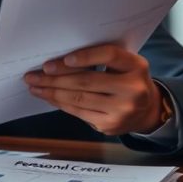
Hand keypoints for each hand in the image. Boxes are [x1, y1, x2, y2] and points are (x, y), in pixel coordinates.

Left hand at [23, 44, 165, 135]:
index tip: (65, 58)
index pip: (110, 56)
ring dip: (52, 91)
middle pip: (87, 80)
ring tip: (34, 86)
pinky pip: (78, 112)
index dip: (86, 57)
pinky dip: (59, 103)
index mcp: (136, 66)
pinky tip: (48, 97)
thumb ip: (101, 60)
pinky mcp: (109, 125)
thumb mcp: (124, 65)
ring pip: (79, 98)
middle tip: (34, 74)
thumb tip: (59, 61)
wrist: (147, 110)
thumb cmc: (127, 80)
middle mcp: (132, 89)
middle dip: (56, 77)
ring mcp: (122, 110)